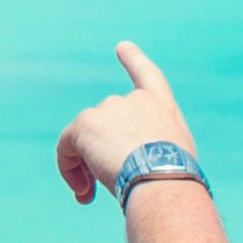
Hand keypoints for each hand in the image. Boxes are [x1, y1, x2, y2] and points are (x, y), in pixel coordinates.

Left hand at [58, 42, 198, 204]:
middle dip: (103, 154)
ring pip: (86, 139)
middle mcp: (134, 100)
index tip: (122, 47)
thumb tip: (130, 165)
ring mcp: (108, 108)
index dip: (133, 59)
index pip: (146, 75)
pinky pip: (66, 147)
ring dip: (87, 168)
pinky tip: (83, 192)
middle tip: (104, 188)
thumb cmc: (175, 181)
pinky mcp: (85, 124)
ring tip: (92, 195)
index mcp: (162, 105)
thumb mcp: (175, 158)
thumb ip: (151, 149)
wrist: (162, 179)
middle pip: (107, 124)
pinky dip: (68, 168)